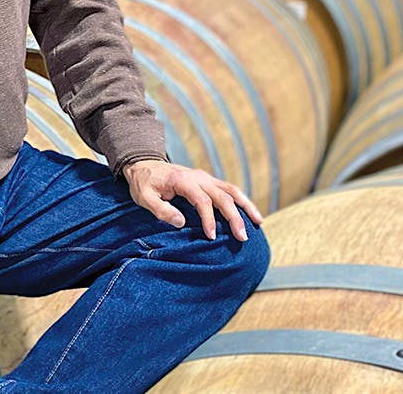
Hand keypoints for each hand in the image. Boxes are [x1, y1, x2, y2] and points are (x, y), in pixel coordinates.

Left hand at [123, 159, 263, 241]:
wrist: (144, 164)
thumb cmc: (144, 183)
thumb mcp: (144, 197)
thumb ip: (161, 210)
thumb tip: (181, 222)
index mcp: (183, 180)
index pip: (202, 200)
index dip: (209, 219)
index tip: (211, 237)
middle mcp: (198, 176)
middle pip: (222, 195)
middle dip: (234, 216)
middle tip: (242, 237)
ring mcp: (205, 177)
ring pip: (231, 190)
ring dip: (246, 206)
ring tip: (258, 223)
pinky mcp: (208, 181)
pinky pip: (229, 190)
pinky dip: (241, 201)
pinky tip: (249, 214)